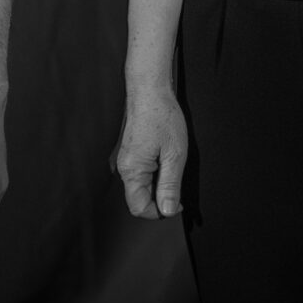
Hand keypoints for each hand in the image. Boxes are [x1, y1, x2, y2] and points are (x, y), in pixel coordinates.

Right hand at [110, 87, 188, 219]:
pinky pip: (141, 174)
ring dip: (158, 185)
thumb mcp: (174, 154)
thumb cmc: (161, 116)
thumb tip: (167, 211)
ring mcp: (126, 160)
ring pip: (141, 186)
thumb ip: (170, 185)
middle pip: (139, 199)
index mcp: (131, 171)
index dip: (159, 212)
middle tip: (179, 183)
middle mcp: (124, 168)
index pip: (139, 208)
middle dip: (160, 198)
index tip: (177, 204)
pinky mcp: (131, 153)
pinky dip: (155, 173)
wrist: (150, 91)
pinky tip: (166, 159)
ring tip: (172, 165)